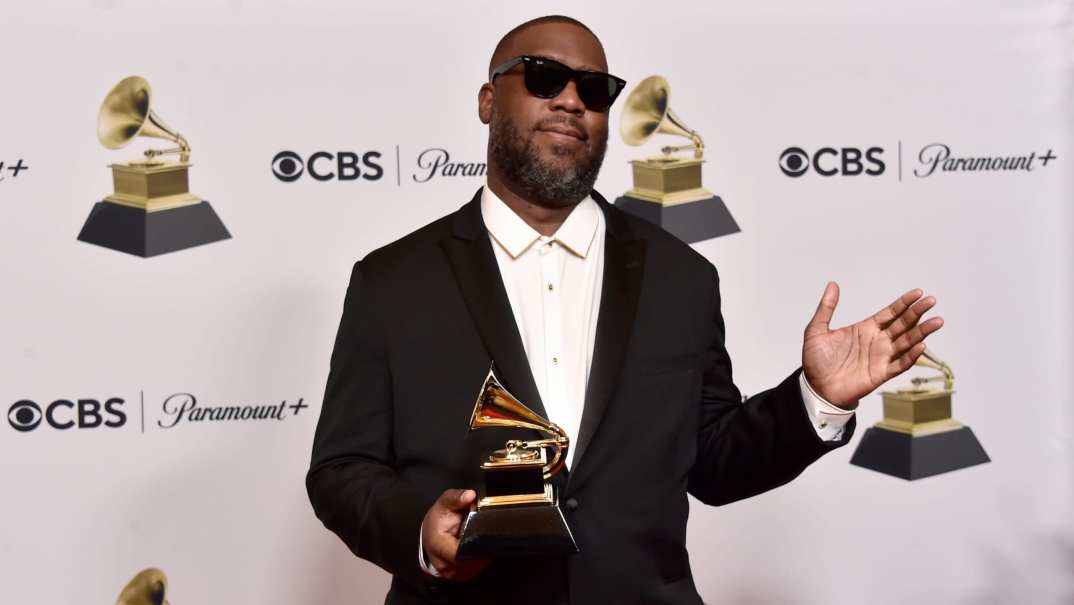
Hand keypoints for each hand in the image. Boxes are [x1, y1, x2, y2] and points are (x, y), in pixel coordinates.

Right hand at [421, 489, 489, 580]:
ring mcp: (452, 574)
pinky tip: (481, 547)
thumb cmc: (438, 519)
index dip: (475, 543)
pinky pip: (476, 570)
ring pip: (476, 567)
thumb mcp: (444, 503)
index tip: (485, 531)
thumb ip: (456, 497)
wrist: (430, 534)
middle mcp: (443, 565)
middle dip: (481, 547)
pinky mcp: (461, 576)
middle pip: (471, 561)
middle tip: (488, 532)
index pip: (460, 553)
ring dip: (482, 553)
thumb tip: (470, 495)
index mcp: (437, 546)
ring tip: (483, 538)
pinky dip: (481, 559)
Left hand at [802, 282, 943, 408]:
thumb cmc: (816, 361)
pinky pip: (900, 364)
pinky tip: (921, 345)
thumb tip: (833, 284)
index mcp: (866, 329)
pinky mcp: (880, 374)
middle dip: (917, 313)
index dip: (904, 303)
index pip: (890, 313)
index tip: (918, 293)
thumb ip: (826, 308)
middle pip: (903, 324)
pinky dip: (911, 356)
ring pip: (907, 342)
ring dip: (922, 332)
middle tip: (931, 301)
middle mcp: (877, 341)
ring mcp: (881, 357)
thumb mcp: (816, 330)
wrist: (815, 387)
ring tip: (936, 321)